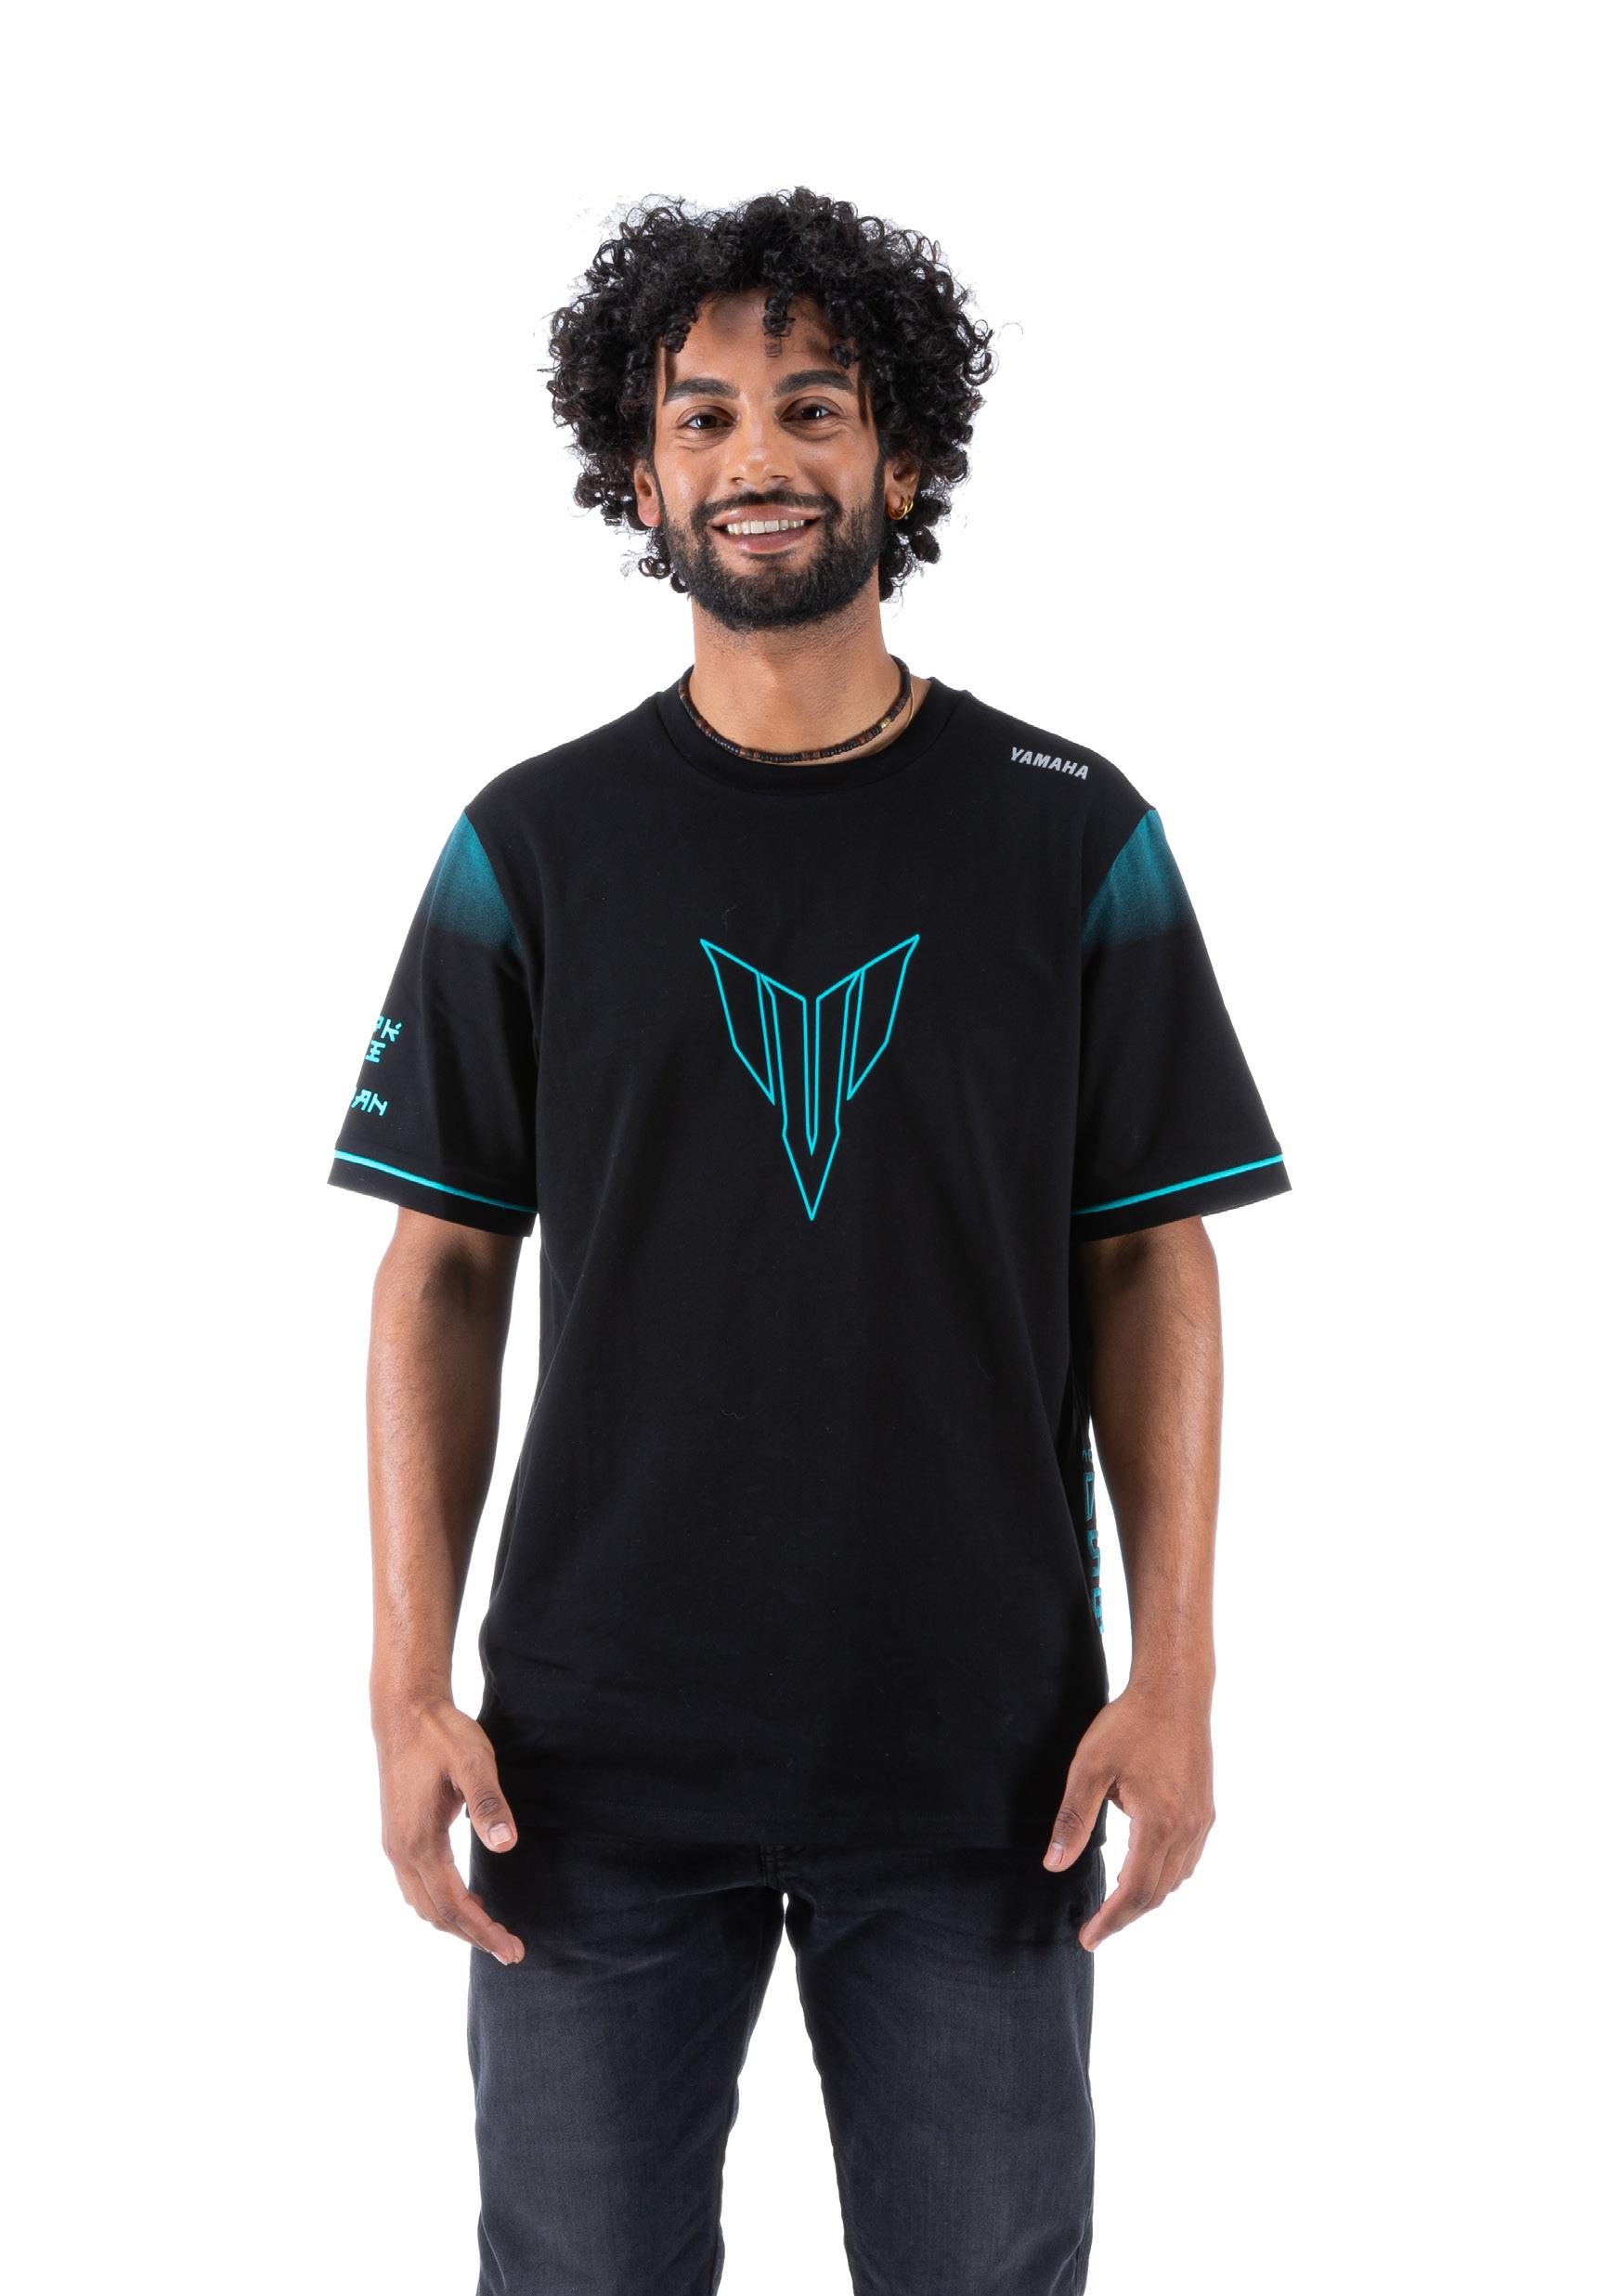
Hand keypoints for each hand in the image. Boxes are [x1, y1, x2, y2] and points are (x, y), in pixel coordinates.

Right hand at [375, 1695, 525, 1963]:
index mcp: (419, 1841)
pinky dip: (439, 1904)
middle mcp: (400, 1850)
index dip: (483, 1931)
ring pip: (421, 1904)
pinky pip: (415, 1886)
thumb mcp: (473, 1762)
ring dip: (454, 1923)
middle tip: (510, 1950)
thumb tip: (507, 1846)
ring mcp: (395, 1844)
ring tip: (489, 1932)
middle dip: (473, 1935)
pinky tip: (462, 1898)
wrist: (404, 1711)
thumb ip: (489, 1803)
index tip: (513, 1950)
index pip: (453, 1905)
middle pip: (435, 1914)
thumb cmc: (441, 1734)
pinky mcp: (397, 1834)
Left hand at [1042, 1679, 1215, 1949]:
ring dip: (1146, 1896)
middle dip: (1125, 1915)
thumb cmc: (1129, 1724)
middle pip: (1157, 1893)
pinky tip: (1143, 1867)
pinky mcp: (1205, 1808)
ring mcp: (1201, 1820)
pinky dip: (1164, 1875)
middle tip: (1095, 1928)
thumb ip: (1072, 1820)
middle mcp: (1187, 1829)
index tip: (1088, 1938)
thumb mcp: (1089, 1768)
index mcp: (1158, 1824)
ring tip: (1115, 1902)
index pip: (1135, 1892)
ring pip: (1176, 1879)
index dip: (1111, 1921)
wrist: (1176, 1690)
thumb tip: (1053, 1866)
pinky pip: (1187, 1859)